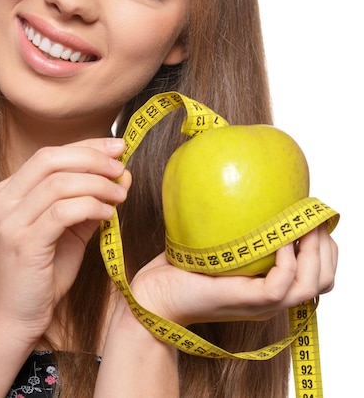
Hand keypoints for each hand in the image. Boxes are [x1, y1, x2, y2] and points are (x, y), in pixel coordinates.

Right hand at [0, 137, 130, 345]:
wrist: (17, 316)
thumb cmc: (45, 270)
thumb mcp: (70, 228)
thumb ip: (91, 199)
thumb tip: (123, 173)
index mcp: (10, 190)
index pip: (50, 154)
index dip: (87, 146)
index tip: (118, 146)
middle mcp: (3, 200)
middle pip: (51, 159)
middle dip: (92, 159)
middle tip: (121, 168)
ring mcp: (9, 221)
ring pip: (59, 184)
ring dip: (97, 185)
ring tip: (120, 195)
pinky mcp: (22, 244)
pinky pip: (62, 213)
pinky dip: (90, 207)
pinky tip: (108, 214)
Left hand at [129, 225, 337, 324]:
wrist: (154, 295)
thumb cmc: (181, 267)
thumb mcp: (218, 242)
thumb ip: (236, 223)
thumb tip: (243, 180)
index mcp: (269, 287)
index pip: (318, 277)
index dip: (327, 249)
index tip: (315, 219)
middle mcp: (271, 299)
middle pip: (324, 282)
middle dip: (328, 248)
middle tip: (314, 220)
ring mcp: (259, 303)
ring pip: (311, 286)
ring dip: (315, 253)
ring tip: (304, 227)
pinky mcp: (244, 300)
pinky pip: (281, 286)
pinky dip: (288, 262)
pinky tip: (279, 242)